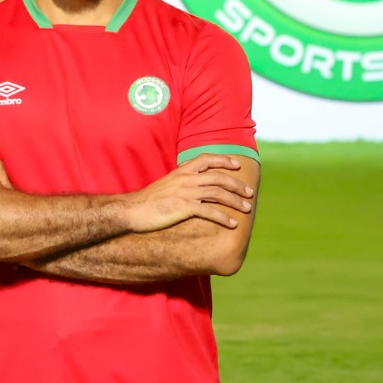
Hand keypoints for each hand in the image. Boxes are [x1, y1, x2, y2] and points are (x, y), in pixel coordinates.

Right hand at [121, 154, 254, 232]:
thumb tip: (193, 185)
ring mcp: (185, 192)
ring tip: (247, 208)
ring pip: (218, 193)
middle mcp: (186, 179)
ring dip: (235, 201)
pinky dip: (223, 217)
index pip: (207, 159)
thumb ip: (180, 182)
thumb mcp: (166, 185)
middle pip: (219, 177)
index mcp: (181, 171)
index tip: (237, 164)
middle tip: (250, 193)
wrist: (132, 211)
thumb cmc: (148, 201)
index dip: (224, 160)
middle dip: (237, 185)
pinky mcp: (184, 207)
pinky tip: (232, 224)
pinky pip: (209, 211)